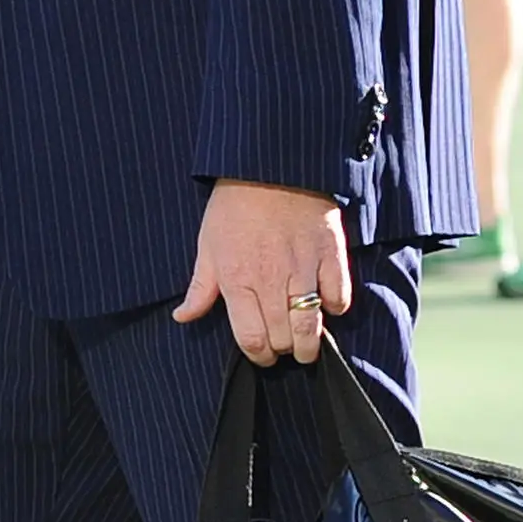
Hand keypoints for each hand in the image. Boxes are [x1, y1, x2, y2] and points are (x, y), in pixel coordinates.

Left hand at [173, 181, 351, 365]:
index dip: (258, 356)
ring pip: (310, 325)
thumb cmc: (234, 206)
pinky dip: (335, 307)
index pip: (250, 339)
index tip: (262, 356)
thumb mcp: (208, 245)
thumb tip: (183, 317)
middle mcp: (270, 280)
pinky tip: (327, 306)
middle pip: (282, 338)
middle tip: (284, 348)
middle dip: (283, 351)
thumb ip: (200, 287)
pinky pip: (339, 295)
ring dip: (310, 344)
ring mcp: (303, 268)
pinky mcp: (331, 254)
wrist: (271, 165)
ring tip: (307, 347)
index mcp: (237, 280)